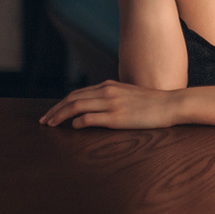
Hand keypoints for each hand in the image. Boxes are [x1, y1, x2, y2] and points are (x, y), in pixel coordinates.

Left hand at [40, 79, 182, 128]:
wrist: (171, 104)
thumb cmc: (153, 103)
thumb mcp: (129, 96)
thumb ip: (113, 99)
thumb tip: (98, 109)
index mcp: (109, 86)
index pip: (78, 93)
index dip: (61, 103)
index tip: (51, 113)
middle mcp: (107, 91)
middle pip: (72, 98)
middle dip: (55, 110)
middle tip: (43, 121)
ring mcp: (112, 103)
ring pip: (77, 106)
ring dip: (60, 115)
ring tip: (50, 125)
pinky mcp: (117, 116)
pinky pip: (91, 117)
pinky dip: (78, 121)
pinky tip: (73, 127)